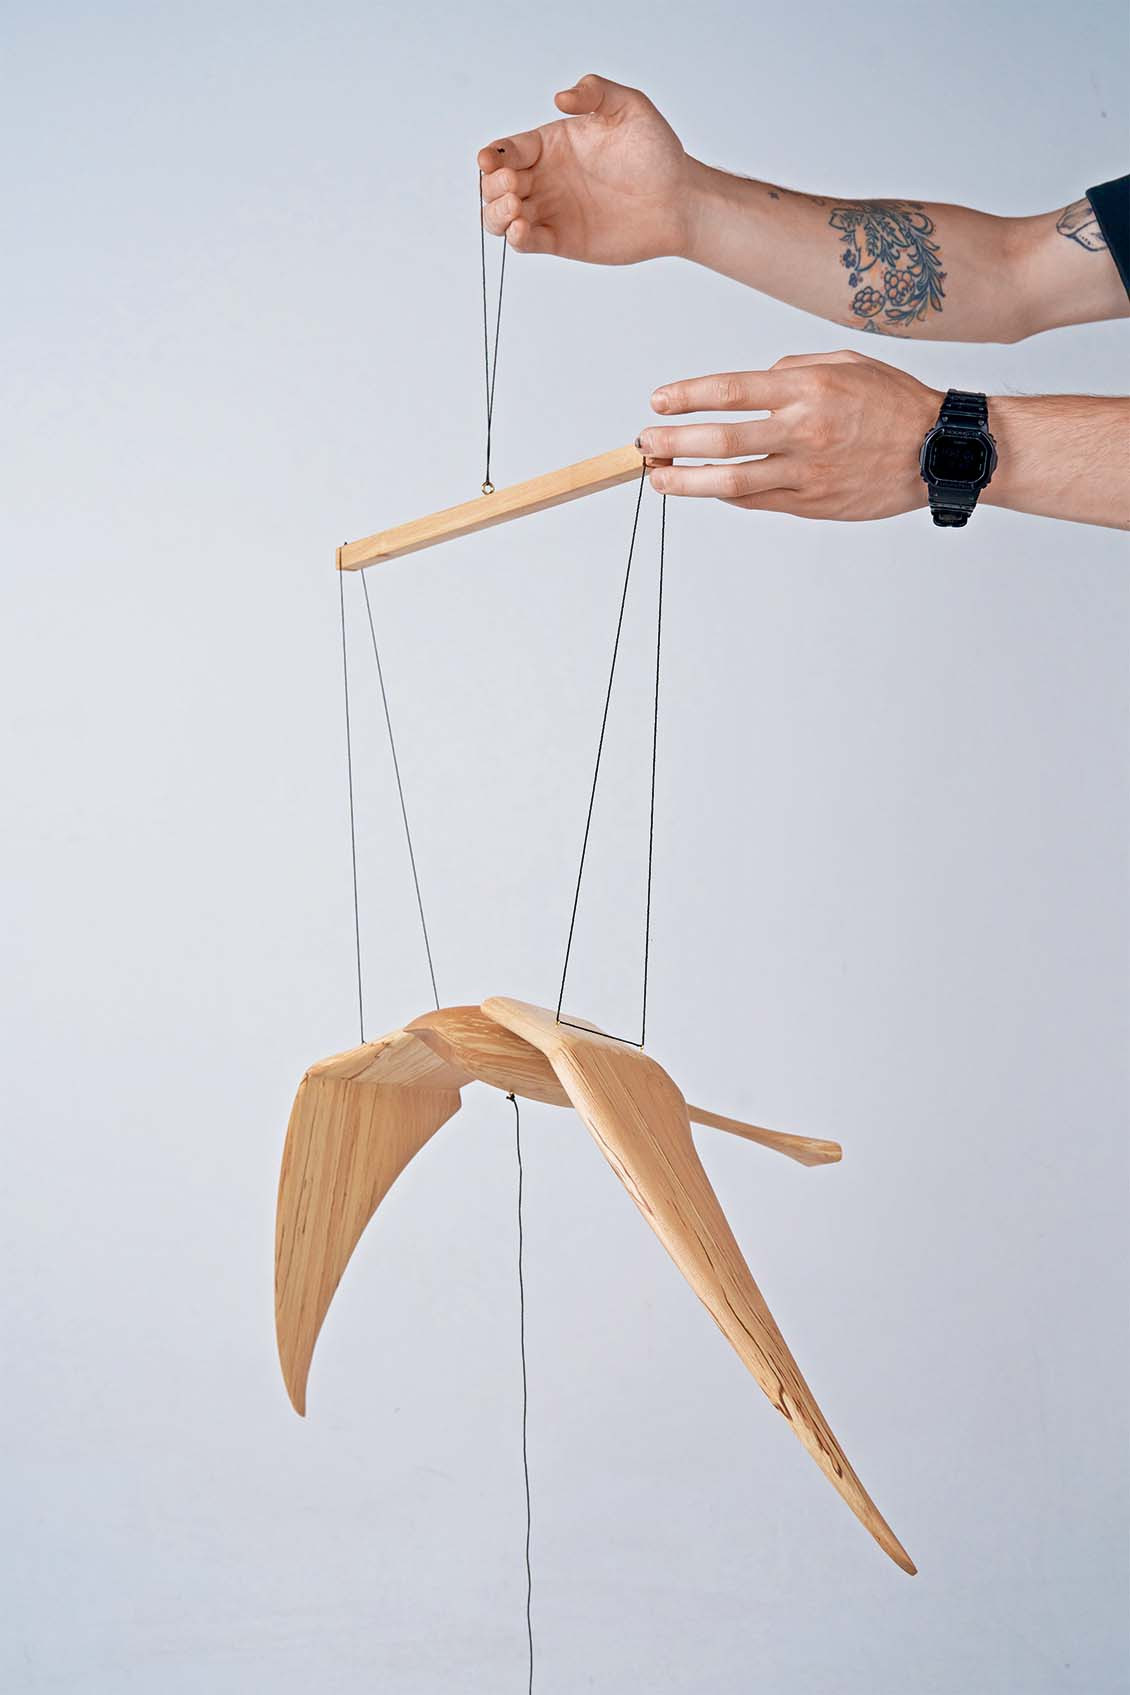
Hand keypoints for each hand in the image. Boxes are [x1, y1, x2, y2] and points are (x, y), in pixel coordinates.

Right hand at [478, 74, 690, 263]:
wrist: (678, 200)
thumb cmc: (656, 152)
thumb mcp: (629, 107)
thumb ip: (595, 93)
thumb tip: (561, 98)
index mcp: (552, 145)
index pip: (509, 149)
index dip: (493, 154)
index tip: (491, 159)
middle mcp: (545, 178)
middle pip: (496, 184)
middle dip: (493, 185)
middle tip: (513, 185)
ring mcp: (551, 211)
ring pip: (502, 216)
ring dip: (496, 214)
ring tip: (515, 209)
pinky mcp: (561, 241)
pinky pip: (528, 242)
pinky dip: (517, 239)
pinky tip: (521, 230)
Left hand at [638, 350, 942, 520]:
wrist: (938, 450)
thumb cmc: (894, 402)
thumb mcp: (845, 363)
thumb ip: (792, 370)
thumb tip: (750, 386)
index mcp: (809, 389)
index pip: (731, 391)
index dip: (687, 397)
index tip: (658, 401)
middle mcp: (804, 431)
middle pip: (721, 439)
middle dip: (674, 441)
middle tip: (644, 442)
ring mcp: (807, 473)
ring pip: (732, 481)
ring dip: (688, 481)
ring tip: (660, 478)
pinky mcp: (813, 504)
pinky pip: (759, 500)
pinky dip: (728, 496)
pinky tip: (707, 490)